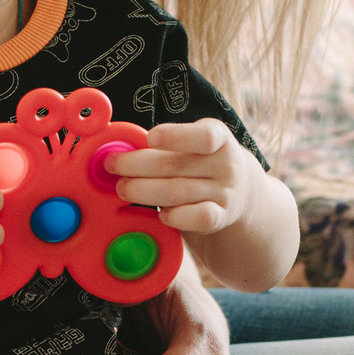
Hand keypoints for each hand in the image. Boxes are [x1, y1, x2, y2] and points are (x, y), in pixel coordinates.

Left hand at [105, 120, 261, 233]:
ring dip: (145, 191)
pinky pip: (198, 218)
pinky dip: (177, 217)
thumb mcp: (193, 145)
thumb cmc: (201, 161)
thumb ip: (164, 144)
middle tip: (113, 166)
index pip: (204, 136)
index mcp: (220, 138)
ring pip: (179, 192)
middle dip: (138, 165)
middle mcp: (226, 164)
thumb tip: (119, 146)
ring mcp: (225, 192)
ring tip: (122, 188)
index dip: (176, 136)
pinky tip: (160, 215)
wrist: (240, 190)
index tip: (149, 138)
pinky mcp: (221, 216)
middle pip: (177, 165)